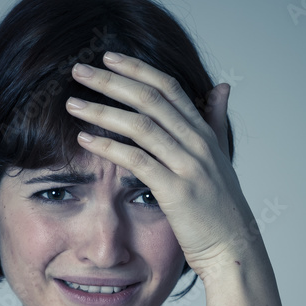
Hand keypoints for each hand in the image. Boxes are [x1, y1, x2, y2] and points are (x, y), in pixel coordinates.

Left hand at [65, 52, 258, 279]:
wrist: (233, 248)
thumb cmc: (221, 208)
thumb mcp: (221, 159)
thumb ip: (216, 122)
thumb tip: (221, 87)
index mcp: (204, 133)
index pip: (169, 87)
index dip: (138, 68)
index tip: (108, 57)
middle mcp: (198, 143)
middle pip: (150, 99)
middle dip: (111, 81)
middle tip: (78, 71)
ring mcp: (188, 166)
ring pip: (141, 125)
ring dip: (102, 111)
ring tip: (72, 104)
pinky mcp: (176, 191)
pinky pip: (137, 161)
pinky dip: (108, 147)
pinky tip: (84, 140)